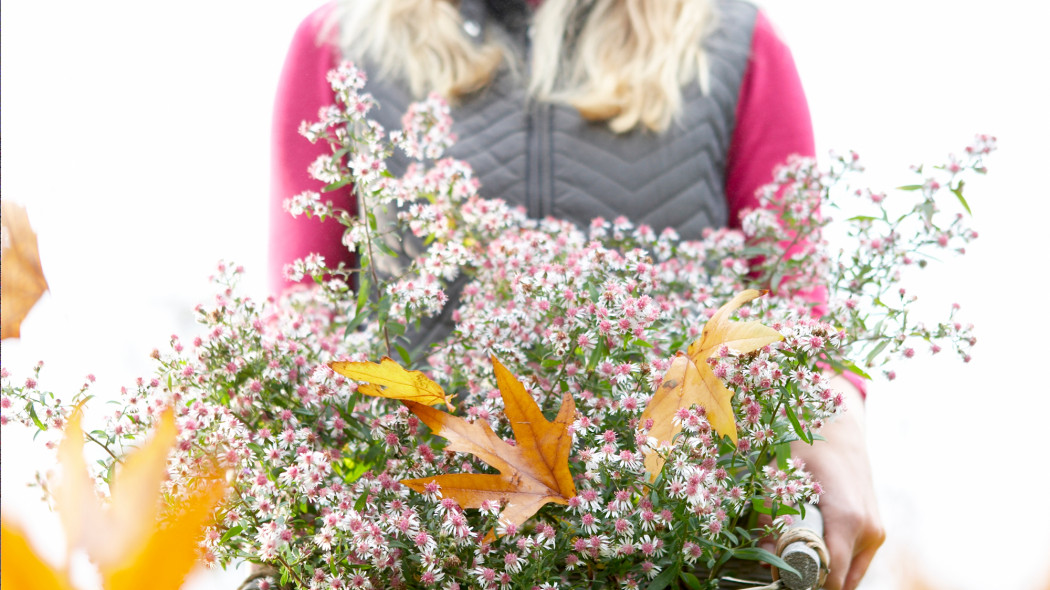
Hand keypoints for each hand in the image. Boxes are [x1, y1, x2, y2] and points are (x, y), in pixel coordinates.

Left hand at [789, 375, 884, 589]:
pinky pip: (855, 560)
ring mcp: (876, 532)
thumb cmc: (806, 448)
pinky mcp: (876, 530)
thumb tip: (766, 558)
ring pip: (849, 573)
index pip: (833, 577)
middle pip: (840, 580)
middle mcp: (869, 530)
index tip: (783, 580)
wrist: (839, 429)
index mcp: (848, 519)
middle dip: (811, 579)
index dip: (807, 584)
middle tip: (781, 570)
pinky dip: (834, 561)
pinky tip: (809, 548)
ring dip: (823, 571)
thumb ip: (771, 519)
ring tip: (792, 555)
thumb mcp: (781, 479)